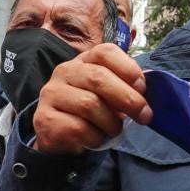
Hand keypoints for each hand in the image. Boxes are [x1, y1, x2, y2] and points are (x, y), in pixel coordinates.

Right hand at [32, 44, 151, 153]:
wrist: (60, 134)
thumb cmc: (91, 110)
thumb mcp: (109, 93)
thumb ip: (126, 87)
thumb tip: (145, 92)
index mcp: (84, 60)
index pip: (105, 52)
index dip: (128, 68)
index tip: (143, 88)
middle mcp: (65, 71)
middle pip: (99, 78)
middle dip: (128, 99)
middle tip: (144, 116)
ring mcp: (51, 93)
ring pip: (89, 105)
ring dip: (111, 122)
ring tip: (115, 130)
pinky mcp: (44, 118)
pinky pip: (78, 127)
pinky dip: (95, 137)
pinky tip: (96, 139)